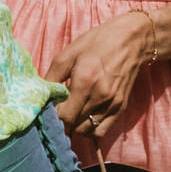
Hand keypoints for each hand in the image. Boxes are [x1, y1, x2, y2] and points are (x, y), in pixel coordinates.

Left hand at [49, 10, 153, 138]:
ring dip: (75, 126)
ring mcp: (113, 104)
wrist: (130, 40)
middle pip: (74, 125)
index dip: (53, 115)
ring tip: (71, 112)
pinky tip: (84, 117)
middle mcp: (100, 97)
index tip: (50, 106)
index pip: (65, 116)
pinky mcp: (121, 107)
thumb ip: (51, 77)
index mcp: (84, 82)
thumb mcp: (67, 54)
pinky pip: (102, 131)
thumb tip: (40, 96)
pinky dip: (90, 129)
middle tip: (58, 108)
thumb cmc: (95, 44)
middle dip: (62, 120)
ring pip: (87, 131)